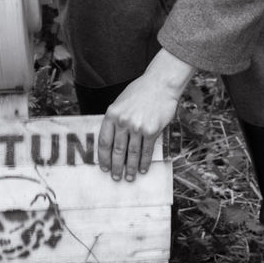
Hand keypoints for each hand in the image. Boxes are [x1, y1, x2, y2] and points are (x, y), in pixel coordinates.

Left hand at [98, 49, 194, 181]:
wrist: (160, 84)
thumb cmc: (140, 92)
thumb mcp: (120, 103)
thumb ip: (115, 120)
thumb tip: (111, 142)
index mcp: (112, 114)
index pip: (104, 141)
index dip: (103, 157)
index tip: (104, 167)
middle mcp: (123, 122)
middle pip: (117, 151)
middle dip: (116, 167)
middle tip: (116, 177)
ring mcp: (137, 127)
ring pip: (132, 154)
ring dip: (131, 168)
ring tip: (129, 178)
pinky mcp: (152, 130)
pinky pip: (146, 151)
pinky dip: (144, 162)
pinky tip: (143, 169)